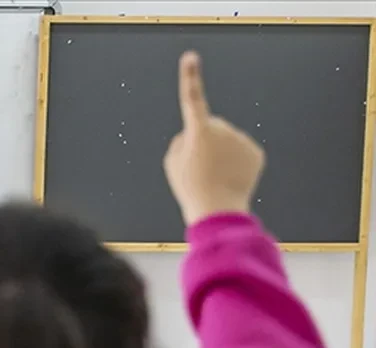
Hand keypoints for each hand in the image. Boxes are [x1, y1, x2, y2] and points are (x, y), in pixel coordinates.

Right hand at [163, 52, 264, 225]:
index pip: (192, 99)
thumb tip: (194, 134)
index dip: (189, 77)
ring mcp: (241, 140)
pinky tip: (230, 176)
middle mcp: (223, 129)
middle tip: (200, 166)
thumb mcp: (172, 163)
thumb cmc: (190, 187)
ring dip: (221, 152)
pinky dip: (236, 161)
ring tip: (215, 175)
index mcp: (198, 131)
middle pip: (211, 126)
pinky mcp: (255, 152)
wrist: (217, 210)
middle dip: (205, 140)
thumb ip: (181, 141)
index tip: (190, 58)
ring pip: (227, 139)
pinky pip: (241, 150)